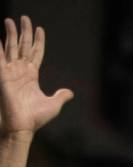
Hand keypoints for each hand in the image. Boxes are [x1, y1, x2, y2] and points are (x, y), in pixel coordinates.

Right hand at [0, 16, 72, 136]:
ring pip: (11, 48)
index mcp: (32, 76)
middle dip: (23, 32)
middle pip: (22, 46)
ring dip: (10, 34)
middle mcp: (20, 71)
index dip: (38, 41)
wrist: (22, 126)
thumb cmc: (35, 118)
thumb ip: (60, 96)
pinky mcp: (2, 76)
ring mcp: (10, 72)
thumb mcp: (53, 105)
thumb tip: (70, 92)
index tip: (39, 29)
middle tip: (24, 18)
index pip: (35, 53)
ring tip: (10, 20)